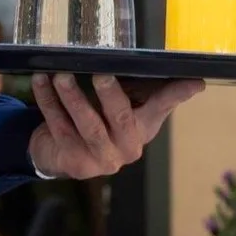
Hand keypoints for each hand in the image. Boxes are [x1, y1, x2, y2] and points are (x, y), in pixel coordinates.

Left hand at [27, 75, 202, 178]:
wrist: (62, 156)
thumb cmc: (98, 123)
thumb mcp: (123, 110)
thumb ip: (145, 92)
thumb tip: (186, 76)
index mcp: (142, 129)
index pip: (162, 108)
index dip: (176, 95)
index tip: (195, 81)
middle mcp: (127, 148)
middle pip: (121, 119)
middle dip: (110, 95)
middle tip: (100, 74)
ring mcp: (101, 159)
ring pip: (87, 126)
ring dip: (72, 98)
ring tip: (60, 76)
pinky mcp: (74, 162)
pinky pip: (59, 127)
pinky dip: (48, 103)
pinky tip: (40, 83)